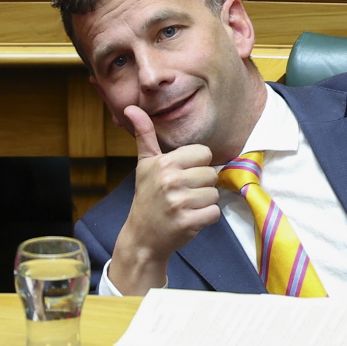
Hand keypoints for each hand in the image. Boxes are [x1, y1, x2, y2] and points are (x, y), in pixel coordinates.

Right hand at [109, 105, 220, 294]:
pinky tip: (190, 218)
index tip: (183, 176)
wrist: (142, 237)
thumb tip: (131, 108)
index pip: (204, 153)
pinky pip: (214, 213)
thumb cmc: (147, 198)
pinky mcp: (188, 222)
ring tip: (185, 207)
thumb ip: (145, 135)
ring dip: (204, 202)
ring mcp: (179, 202)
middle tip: (183, 194)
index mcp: (164, 163)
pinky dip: (206, 218)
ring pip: (214, 194)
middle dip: (201, 185)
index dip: (197, 165)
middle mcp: (171, 180)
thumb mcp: (145, 165)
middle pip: (211, 174)